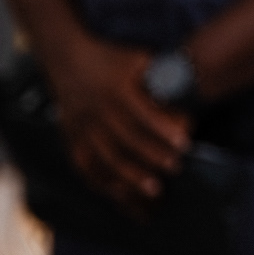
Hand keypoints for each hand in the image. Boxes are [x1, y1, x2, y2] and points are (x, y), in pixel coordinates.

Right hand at [41, 30, 189, 209]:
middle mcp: (97, 112)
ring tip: (154, 191)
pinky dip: (103, 183)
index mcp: (116, 91)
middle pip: (126, 141)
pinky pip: (86, 167)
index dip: (164, 131)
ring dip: (131, 177)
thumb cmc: (110, 58)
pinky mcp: (71, 139)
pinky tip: (122, 196)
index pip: (143, 115)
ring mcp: (81, 128)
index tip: (184, 145)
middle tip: (174, 169)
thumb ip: (159, 75)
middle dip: (152, 157)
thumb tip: (187, 88)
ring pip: (106, 159)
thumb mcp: (136, 58)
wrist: (66, 58)